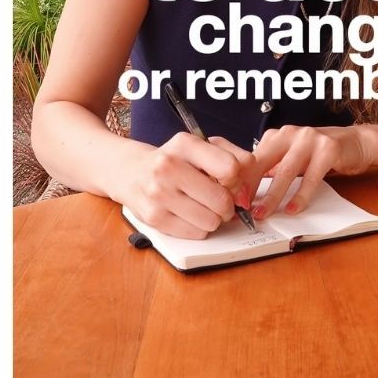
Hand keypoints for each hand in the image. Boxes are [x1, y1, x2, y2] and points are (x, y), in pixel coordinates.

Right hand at [120, 133, 256, 239]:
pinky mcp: (153, 218)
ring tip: (205, 207)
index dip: (237, 180)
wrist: (130, 171)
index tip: (231, 182)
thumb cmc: (175, 159)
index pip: (230, 169)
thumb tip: (246, 191)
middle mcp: (168, 167)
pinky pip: (195, 233)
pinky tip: (191, 215)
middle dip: (229, 205)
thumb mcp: (203, 146)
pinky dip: (200, 228)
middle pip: (222, 200)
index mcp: (185, 144)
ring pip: (211, 221)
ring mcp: (158, 194)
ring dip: (215, 218)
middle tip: (222, 201)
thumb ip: (235, 158)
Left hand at [249, 125, 370, 220]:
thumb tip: (245, 193)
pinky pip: (311, 177)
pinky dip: (300, 195)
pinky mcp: (329, 148)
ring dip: (272, 196)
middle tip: (242, 210)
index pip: (252, 159)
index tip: (234, 201)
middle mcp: (291, 133)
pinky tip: (293, 209)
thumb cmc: (320, 154)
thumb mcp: (292, 157)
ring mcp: (311, 138)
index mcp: (278, 135)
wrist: (356, 142)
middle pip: (264, 163)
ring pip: (285, 171)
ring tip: (263, 213)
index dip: (241, 181)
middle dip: (251, 188)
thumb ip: (272, 168)